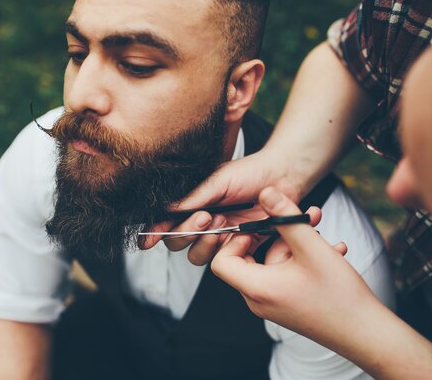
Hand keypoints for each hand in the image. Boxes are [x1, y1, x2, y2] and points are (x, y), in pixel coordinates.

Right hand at [140, 151, 298, 264]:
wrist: (283, 177)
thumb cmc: (250, 172)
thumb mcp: (218, 180)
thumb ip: (193, 198)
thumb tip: (165, 209)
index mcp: (193, 203)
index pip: (166, 222)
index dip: (154, 232)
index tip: (148, 240)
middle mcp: (202, 221)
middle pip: (176, 242)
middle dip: (185, 233)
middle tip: (205, 217)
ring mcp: (219, 235)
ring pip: (196, 255)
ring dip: (204, 242)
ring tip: (220, 222)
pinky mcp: (238, 246)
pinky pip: (222, 259)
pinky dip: (226, 249)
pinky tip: (238, 232)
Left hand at [211, 186, 378, 345]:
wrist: (366, 333)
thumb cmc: (340, 297)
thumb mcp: (311, 248)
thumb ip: (286, 217)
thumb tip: (265, 193)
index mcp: (257, 288)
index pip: (221, 262)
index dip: (234, 240)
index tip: (257, 227)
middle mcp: (259, 300)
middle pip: (249, 258)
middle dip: (274, 234)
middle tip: (294, 220)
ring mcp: (274, 303)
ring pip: (274, 263)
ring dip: (295, 244)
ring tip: (321, 232)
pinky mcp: (288, 304)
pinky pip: (285, 274)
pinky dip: (302, 259)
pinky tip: (332, 250)